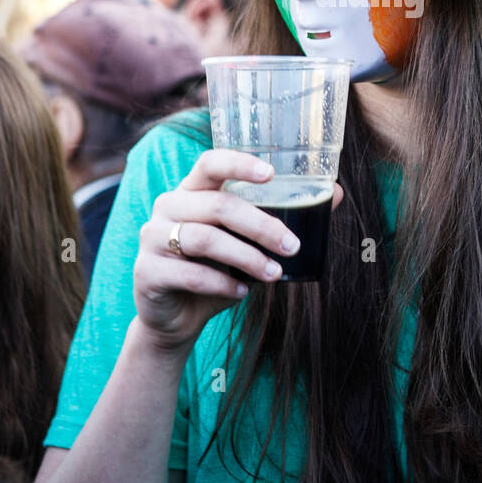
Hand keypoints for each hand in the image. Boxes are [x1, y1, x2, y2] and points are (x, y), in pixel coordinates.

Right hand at [134, 149, 341, 355]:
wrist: (175, 319)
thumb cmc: (215, 271)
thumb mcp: (248, 244)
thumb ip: (281, 218)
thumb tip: (335, 194)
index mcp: (191, 191)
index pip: (210, 163)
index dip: (239, 164)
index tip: (271, 174)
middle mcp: (168, 206)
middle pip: (218, 206)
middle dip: (261, 226)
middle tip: (292, 246)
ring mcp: (152, 238)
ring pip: (205, 239)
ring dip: (246, 257)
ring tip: (273, 273)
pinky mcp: (147, 272)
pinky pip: (190, 274)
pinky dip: (222, 284)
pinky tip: (242, 292)